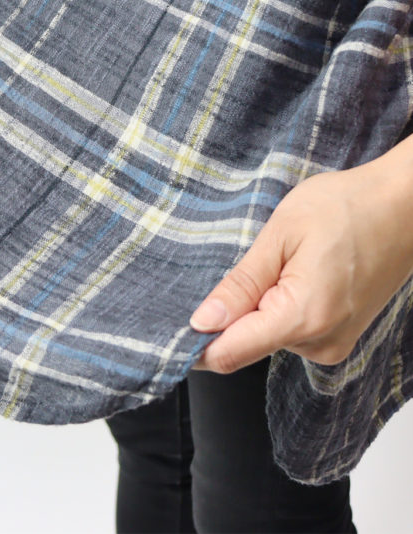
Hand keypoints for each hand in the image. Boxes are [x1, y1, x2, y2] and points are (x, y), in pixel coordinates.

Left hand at [188, 159, 412, 373]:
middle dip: (226, 315)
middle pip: (244, 345)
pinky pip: (287, 330)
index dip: (194, 342)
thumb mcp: (281, 236)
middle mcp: (321, 343)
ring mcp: (332, 343)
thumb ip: (241, 286)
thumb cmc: (346, 208)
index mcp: (304, 318)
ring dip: (254, 307)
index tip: (169, 323)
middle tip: (236, 267)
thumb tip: (202, 322)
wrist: (404, 205)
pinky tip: (288, 273)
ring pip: (265, 337)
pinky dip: (274, 308)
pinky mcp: (336, 335)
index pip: (230, 353)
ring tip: (276, 262)